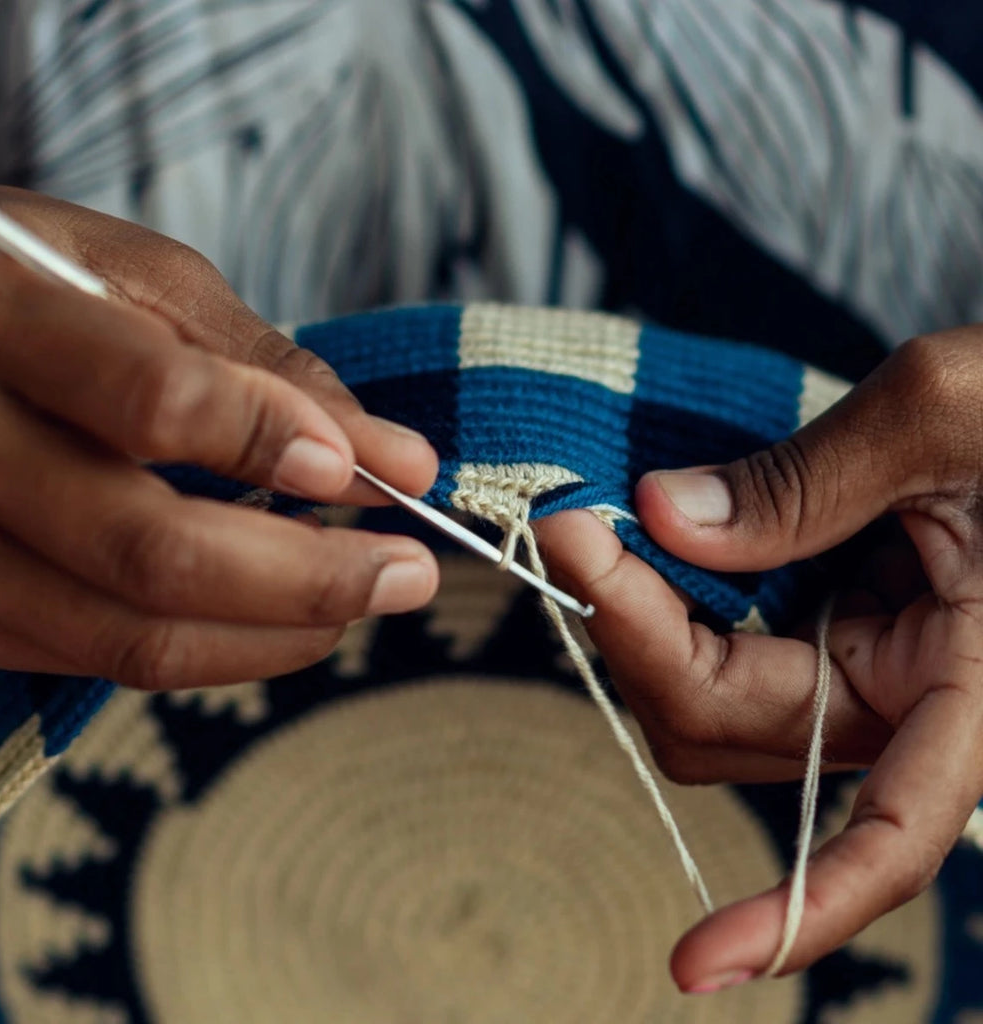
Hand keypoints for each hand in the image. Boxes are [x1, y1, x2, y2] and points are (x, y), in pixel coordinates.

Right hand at [0, 187, 438, 687]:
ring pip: (125, 634)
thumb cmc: (22, 282)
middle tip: (410, 575)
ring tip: (358, 597)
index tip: (376, 472)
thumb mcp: (132, 276)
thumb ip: (258, 361)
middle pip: (149, 550)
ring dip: (272, 633)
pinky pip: (94, 659)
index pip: (151, 398)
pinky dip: (207, 647)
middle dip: (310, 578)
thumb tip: (390, 458)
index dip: (273, 443)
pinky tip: (269, 613)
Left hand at [537, 327, 982, 989]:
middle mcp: (904, 693)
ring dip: (637, 622)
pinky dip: (663, 600)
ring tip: (593, 530)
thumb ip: (804, 484)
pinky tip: (633, 544)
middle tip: (569, 528)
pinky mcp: (821, 620)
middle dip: (635, 640)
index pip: (890, 836)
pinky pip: (717, 640)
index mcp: (973, 683)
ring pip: (707, 692)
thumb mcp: (939, 416)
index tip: (692, 964)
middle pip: (732, 724)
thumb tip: (665, 517)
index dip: (801, 910)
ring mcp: (853, 659)